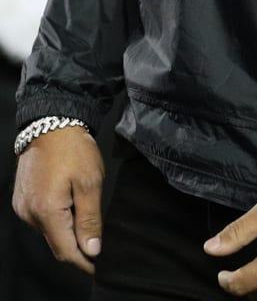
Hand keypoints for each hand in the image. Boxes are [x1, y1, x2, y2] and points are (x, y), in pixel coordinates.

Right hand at [12, 125, 104, 273]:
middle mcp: (29, 215)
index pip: (65, 251)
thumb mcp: (90, 182)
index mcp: (47, 212)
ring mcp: (23, 208)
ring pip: (49, 232)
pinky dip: (57, 221)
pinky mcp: (21, 201)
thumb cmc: (74, 150)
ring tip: (88, 228)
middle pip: (56, 244)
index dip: (84, 261)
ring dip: (67, 233)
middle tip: (99, 247)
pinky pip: (41, 220)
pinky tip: (72, 212)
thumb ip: (90, 219)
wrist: (51, 124)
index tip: (100, 266)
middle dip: (77, 248)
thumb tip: (92, 250)